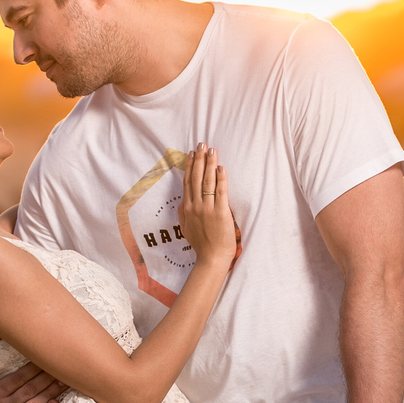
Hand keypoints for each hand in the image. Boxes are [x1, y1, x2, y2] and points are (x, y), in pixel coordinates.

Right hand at [178, 143, 236, 266]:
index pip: (188, 182)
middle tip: (202, 144)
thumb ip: (183, 214)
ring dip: (209, 164)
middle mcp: (196, 206)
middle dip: (199, 159)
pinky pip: (220, 192)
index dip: (190, 166)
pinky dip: (220, 179)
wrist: (212, 258)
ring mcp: (207, 209)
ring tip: (212, 151)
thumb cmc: (201, 245)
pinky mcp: (220, 213)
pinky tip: (221, 168)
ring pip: (207, 182)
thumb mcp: (186, 229)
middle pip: (196, 178)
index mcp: (187, 208)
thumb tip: (182, 203)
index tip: (192, 153)